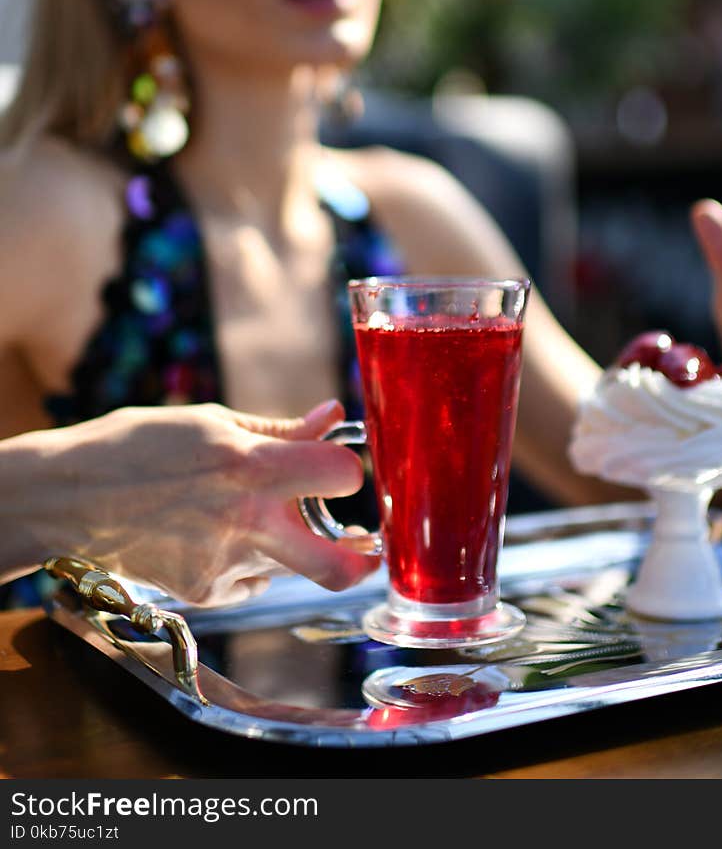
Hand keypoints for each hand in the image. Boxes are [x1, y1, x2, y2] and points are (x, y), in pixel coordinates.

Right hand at [20, 400, 378, 604]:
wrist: (67, 498)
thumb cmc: (138, 446)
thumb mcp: (211, 422)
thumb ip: (279, 430)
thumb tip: (332, 417)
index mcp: (252, 467)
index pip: (341, 475)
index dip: (349, 470)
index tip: (341, 470)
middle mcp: (246, 522)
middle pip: (337, 566)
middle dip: (362, 560)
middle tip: (365, 547)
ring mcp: (225, 565)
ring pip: (289, 567)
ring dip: (286, 546)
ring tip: (243, 517)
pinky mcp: (204, 593)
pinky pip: (250, 583)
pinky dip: (247, 563)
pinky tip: (213, 537)